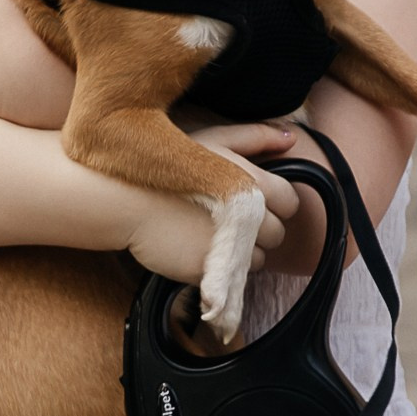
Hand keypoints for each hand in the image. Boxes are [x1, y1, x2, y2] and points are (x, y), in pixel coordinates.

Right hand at [124, 124, 299, 283]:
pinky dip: (219, 268)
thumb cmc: (168, 166)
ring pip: (257, 260)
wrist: (125, 201)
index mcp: (256, 185)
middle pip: (277, 235)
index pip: (291, 203)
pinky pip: (230, 278)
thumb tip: (291, 137)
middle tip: (226, 218)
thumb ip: (256, 137)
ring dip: (242, 252)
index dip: (273, 202)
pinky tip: (197, 247)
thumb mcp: (212, 140)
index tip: (249, 201)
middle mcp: (250, 219)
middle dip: (259, 230)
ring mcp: (231, 249)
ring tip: (211, 234)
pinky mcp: (212, 273)